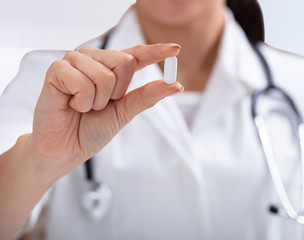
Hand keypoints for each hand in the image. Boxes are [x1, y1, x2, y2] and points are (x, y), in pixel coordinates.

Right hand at [28, 43, 181, 179]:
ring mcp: (74, 62)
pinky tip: (71, 105)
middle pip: (125, 62)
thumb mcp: (125, 112)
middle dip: (116, 93)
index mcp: (110, 68)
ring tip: (83, 107)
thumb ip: (147, 96)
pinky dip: (82, 102)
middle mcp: (93, 59)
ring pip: (105, 75)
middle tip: (99, 105)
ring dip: (97, 101)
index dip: (156, 51)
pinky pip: (83, 83)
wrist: (65, 149)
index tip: (176, 49)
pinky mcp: (57, 70)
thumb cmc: (91, 130)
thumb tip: (176, 84)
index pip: (136, 55)